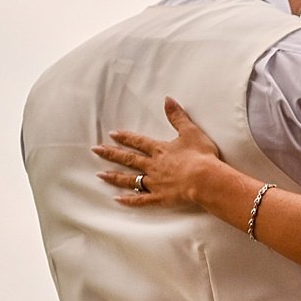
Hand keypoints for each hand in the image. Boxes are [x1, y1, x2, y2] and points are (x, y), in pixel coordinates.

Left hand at [93, 97, 223, 208]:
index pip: (138, 142)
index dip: (125, 137)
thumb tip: (168, 100)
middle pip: (128, 159)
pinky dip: (129, 200)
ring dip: (114, 177)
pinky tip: (117, 200)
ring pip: (130, 180)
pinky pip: (141, 200)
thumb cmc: (201, 156)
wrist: (205, 178)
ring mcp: (155, 183)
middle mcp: (153, 166)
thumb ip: (178, 117)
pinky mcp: (160, 197)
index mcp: (160, 150)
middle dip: (111, 154)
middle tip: (95, 150)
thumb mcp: (191, 132)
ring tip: (100, 175)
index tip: (112, 134)